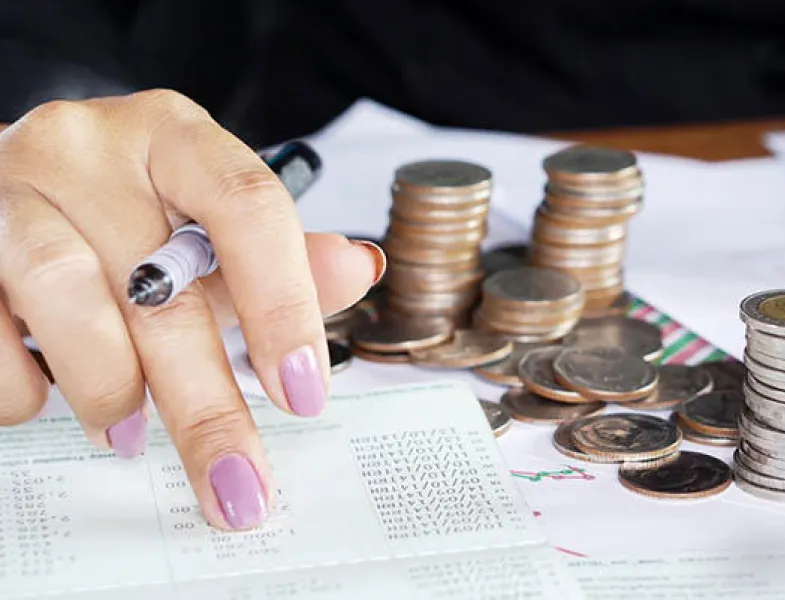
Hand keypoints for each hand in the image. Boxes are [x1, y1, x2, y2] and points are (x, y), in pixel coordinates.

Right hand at [0, 90, 384, 529]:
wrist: (16, 179)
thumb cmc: (127, 206)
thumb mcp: (209, 223)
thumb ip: (285, 256)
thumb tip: (358, 270)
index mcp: (175, 135)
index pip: (247, 205)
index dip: (283, 303)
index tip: (304, 393)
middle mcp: (90, 147)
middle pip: (162, 283)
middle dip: (207, 404)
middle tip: (236, 481)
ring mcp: (12, 188)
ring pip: (65, 294)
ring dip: (107, 386)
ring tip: (127, 434)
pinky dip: (21, 382)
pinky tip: (46, 401)